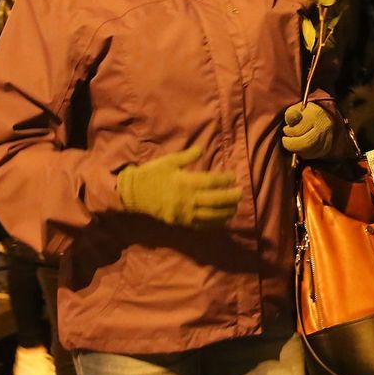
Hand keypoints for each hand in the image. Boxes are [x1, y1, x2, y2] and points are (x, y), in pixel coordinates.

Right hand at [117, 146, 240, 227]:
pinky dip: (213, 224)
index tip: (233, 177)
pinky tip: (222, 220)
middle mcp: (186, 199)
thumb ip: (187, 156)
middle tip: (240, 193)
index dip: (225, 179)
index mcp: (184, 182)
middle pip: (215, 200)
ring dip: (225, 212)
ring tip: (235, 207)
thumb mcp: (169, 161)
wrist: (133, 194)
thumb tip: (202, 149)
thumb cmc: (152, 174)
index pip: (211, 182)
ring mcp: (183, 213)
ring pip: (210, 215)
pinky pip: (200, 225)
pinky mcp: (179, 222)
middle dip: (230, 197)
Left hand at [282, 102, 334, 159]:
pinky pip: (315, 155)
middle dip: (292, 145)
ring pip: (311, 151)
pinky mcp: (327, 146)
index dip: (288, 131)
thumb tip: (290, 119)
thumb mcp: (296, 108)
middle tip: (285, 141)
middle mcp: (324, 126)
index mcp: (316, 114)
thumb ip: (291, 114)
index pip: (299, 130)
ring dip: (298, 150)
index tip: (285, 129)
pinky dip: (305, 154)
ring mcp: (327, 137)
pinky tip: (300, 148)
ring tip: (293, 143)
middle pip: (307, 143)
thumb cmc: (304, 112)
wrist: (321, 114)